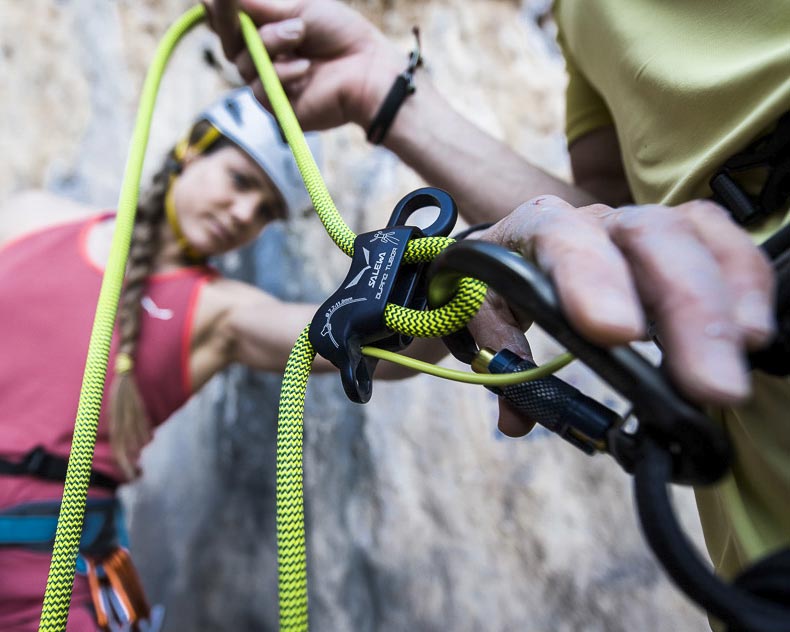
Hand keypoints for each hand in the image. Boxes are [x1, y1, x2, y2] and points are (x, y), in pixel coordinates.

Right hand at [207, 0, 403, 130]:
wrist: (368, 69)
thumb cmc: (341, 36)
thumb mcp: (299, 9)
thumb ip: (261, 6)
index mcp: (269, 34)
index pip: (232, 23)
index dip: (219, 11)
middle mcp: (265, 60)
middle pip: (228, 44)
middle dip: (226, 19)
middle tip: (225, 0)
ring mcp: (270, 85)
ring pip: (243, 64)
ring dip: (270, 42)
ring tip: (300, 34)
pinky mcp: (279, 109)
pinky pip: (261, 89)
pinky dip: (282, 73)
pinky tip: (305, 69)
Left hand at [473, 195, 775, 435]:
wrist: (524, 251)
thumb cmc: (504, 285)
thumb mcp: (486, 313)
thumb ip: (499, 356)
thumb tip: (517, 419)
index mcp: (538, 227)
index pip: (560, 237)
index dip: (589, 280)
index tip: (615, 334)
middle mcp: (598, 218)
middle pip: (649, 238)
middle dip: (684, 308)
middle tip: (707, 385)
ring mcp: (647, 224)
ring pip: (695, 238)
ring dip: (725, 301)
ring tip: (747, 357)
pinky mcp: (687, 238)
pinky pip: (725, 245)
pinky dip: (747, 285)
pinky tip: (756, 335)